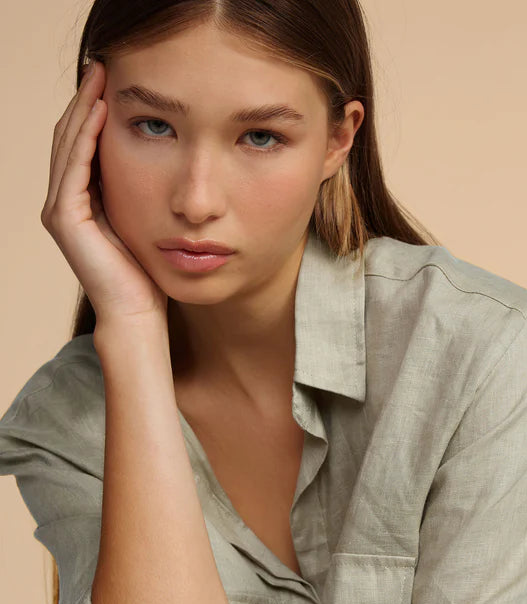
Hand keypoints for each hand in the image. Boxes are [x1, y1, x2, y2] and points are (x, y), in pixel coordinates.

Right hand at [41, 60, 167, 324]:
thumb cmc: (148, 277)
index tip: (115, 79)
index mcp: (82, 203)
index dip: (95, 110)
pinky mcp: (64, 218)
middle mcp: (64, 203)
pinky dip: (86, 135)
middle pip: (69, 137)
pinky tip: (102, 110)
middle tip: (103, 64)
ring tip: (101, 76)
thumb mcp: (146, 222)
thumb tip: (164, 157)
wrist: (138, 315)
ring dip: (84, 107)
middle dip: (86, 99)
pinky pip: (74, 165)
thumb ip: (141, 192)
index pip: (83, 144)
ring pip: (67, 144)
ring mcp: (60, 210)